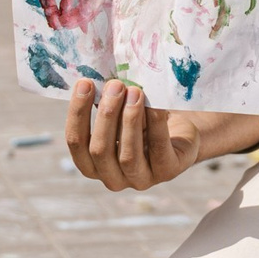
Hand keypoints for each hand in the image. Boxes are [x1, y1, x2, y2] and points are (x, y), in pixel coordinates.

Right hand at [67, 78, 204, 189]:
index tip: (84, 83)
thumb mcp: (120, 113)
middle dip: (106, 115)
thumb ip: (105, 104)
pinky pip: (158, 148)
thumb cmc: (143, 120)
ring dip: (129, 120)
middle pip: (100, 151)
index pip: (76, 144)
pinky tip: (154, 104)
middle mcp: (113, 178)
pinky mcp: (167, 171)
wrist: (182, 132)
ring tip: (135, 91)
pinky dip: (155, 123)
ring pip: (128, 155)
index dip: (77, 113)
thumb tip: (94, 78)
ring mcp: (140, 179)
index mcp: (93, 164)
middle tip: (115, 85)